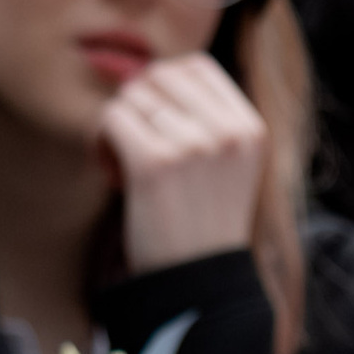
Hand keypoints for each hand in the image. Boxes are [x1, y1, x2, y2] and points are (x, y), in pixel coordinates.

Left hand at [102, 51, 268, 275]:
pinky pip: (111, 119)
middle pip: (160, 75)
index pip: (197, 66)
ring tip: (125, 164)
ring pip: (132, 97)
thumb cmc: (202, 226)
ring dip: (119, 126)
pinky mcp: (156, 162)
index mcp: (251, 129)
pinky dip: (102, 142)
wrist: (197, 287)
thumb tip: (141, 71)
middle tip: (135, 143)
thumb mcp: (225, 166)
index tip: (157, 121)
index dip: (166, 85)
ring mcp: (194, 145)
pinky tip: (111, 171)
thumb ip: (202, 118)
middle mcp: (229, 132)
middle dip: (138, 103)